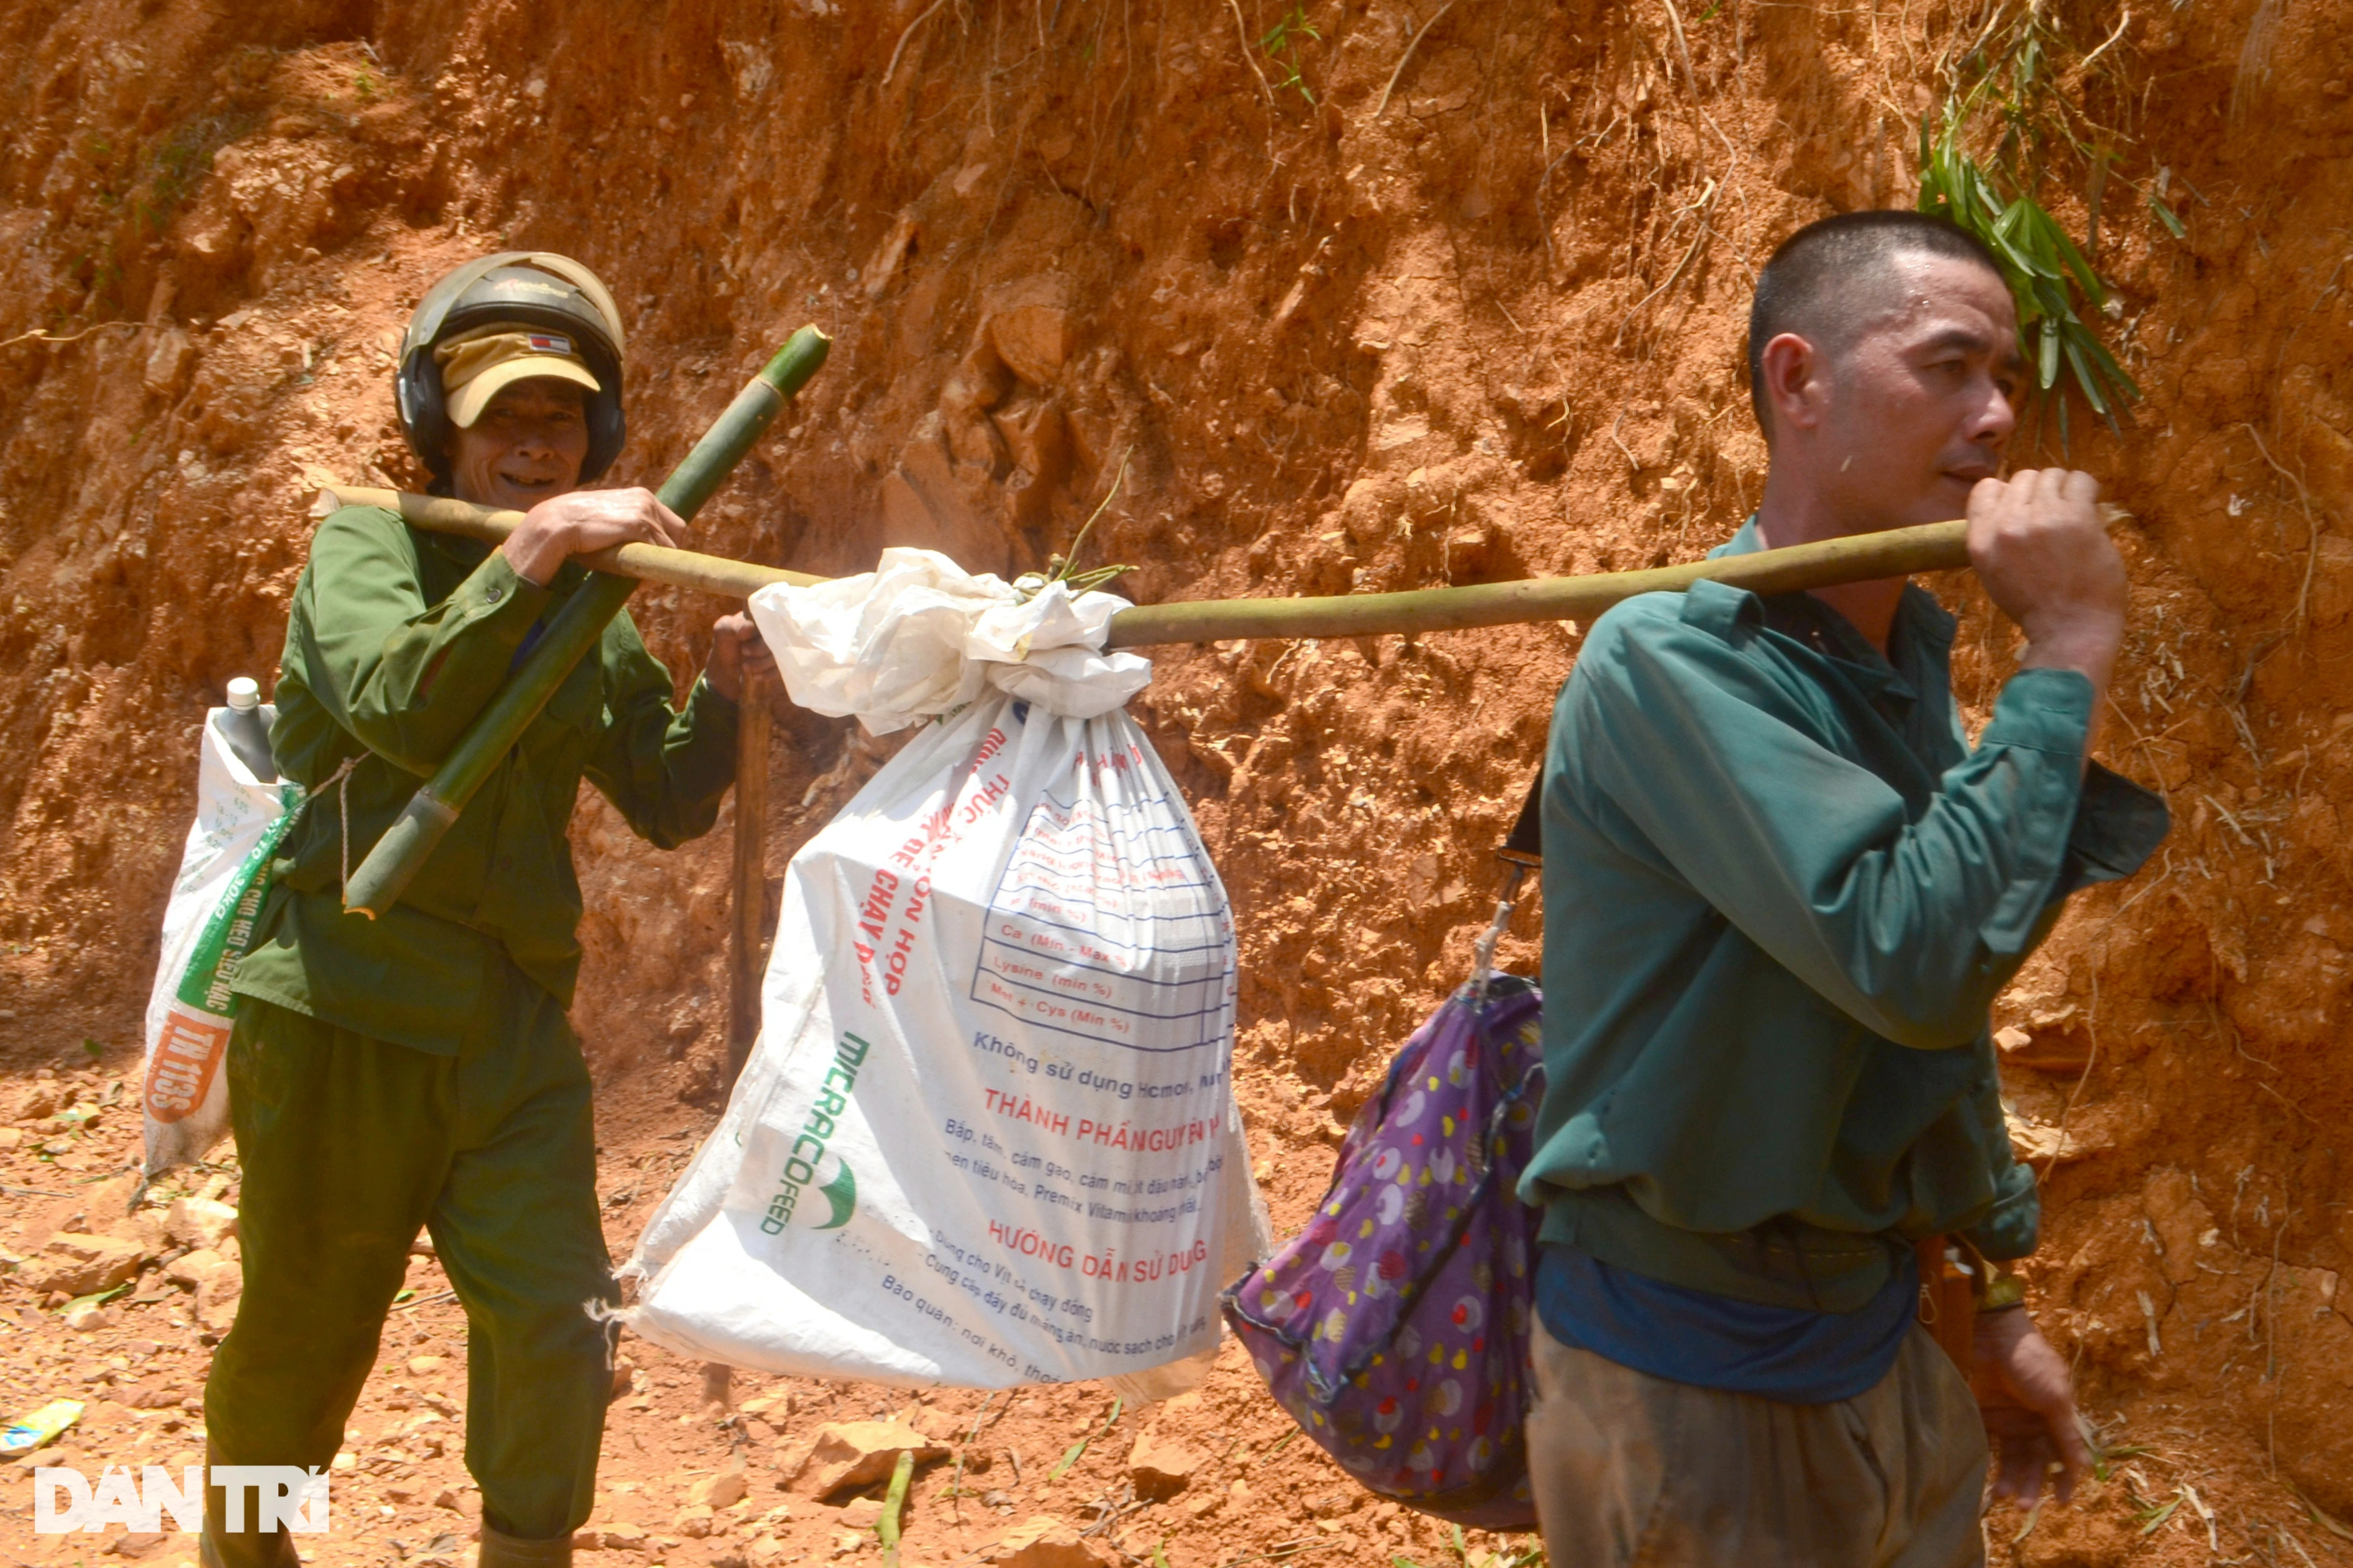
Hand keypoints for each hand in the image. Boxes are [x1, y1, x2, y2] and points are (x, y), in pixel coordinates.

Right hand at [500, 487, 685, 586]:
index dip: (665, 543)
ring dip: (654, 563)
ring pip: (668, 548)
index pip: (672, 523)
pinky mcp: (637, 525)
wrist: (555, 524)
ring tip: (635, 571)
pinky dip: (648, 567)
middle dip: (667, 553)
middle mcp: (646, 500)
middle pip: (678, 534)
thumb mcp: (609, 520)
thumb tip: (643, 553)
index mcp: (641, 496)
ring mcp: (643, 511)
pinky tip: (633, 573)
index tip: (654, 558)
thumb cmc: (578, 527)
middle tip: (648, 568)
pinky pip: (657, 554)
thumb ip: (627, 527)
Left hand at [704, 611, 775, 703]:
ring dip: (763, 663)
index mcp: (763, 618)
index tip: (745, 640)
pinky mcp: (781, 663)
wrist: (727, 668)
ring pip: (781, 655)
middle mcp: (775, 631)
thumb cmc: (725, 644)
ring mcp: (780, 648)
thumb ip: (733, 626)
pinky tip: (756, 676)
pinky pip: (783, 669)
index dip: (763, 630)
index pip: (773, 619)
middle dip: (761, 649)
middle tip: (744, 653)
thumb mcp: (723, 631)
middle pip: (780, 638)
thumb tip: (750, 628)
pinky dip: (769, 674)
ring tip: (745, 667)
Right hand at [1966, 468, 2125, 682]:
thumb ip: (1997, 537)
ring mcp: (2042, 518)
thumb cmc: (2034, 607)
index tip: (2024, 509)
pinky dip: (2087, 490)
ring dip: (2066, 491)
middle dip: (2040, 492)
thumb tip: (2015, 505)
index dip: (2008, 494)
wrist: (2069, 629)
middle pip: (2022, 478)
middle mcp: (2006, 524)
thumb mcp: (1994, 573)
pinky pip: (2081, 481)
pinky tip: (2090, 509)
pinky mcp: (2076, 517)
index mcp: (1981, 539)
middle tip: (2055, 516)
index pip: (1986, 488)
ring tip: (2074, 514)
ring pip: (2052, 475)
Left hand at [1970, 1307, 2090, 1508]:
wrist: (1992, 1335)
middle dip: (2031, 1485)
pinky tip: (1983, 1479)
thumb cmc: (2032, 1363)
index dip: (2064, 1479)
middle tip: (2023, 1506)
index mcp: (2055, 1417)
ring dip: (2009, 1479)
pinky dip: (1985, 1462)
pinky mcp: (1982, 1415)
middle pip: (2034, 1462)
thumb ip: (2066, 1433)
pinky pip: (1985, 1444)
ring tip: (2002, 1496)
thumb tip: (2083, 1468)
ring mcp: (2007, 1420)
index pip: (2063, 1456)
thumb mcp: (2056, 1398)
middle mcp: (2032, 1422)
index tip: (2061, 1502)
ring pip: (2011, 1459)